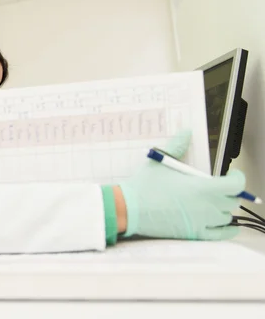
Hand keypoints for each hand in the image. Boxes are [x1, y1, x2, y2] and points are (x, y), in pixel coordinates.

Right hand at [120, 130, 245, 239]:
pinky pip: (221, 234)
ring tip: (217, 203)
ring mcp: (202, 222)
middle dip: (230, 192)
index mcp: (202, 188)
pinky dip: (229, 230)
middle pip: (232, 200)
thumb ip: (178, 145)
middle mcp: (207, 206)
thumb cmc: (145, 186)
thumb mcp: (161, 161)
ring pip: (227, 216)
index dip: (237, 178)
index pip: (235, 185)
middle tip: (221, 187)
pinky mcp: (195, 234)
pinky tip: (230, 225)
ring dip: (225, 208)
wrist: (130, 208)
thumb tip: (186, 133)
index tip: (232, 174)